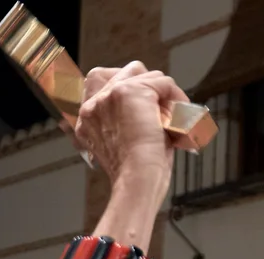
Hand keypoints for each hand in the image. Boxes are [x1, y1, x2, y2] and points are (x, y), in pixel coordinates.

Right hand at [77, 63, 187, 194]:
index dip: (127, 87)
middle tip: (163, 108)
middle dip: (146, 84)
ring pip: (142, 73)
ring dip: (162, 92)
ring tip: (172, 115)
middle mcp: (92, 106)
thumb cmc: (135, 175)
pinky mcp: (128, 92)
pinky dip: (175, 96)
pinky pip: (162, 81)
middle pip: (123, 72)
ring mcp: (108, 96)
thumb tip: (156, 106)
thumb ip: (125, 122)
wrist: (137, 181)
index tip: (148, 104)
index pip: (99, 82)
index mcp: (86, 120)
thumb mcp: (124, 145)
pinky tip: (178, 116)